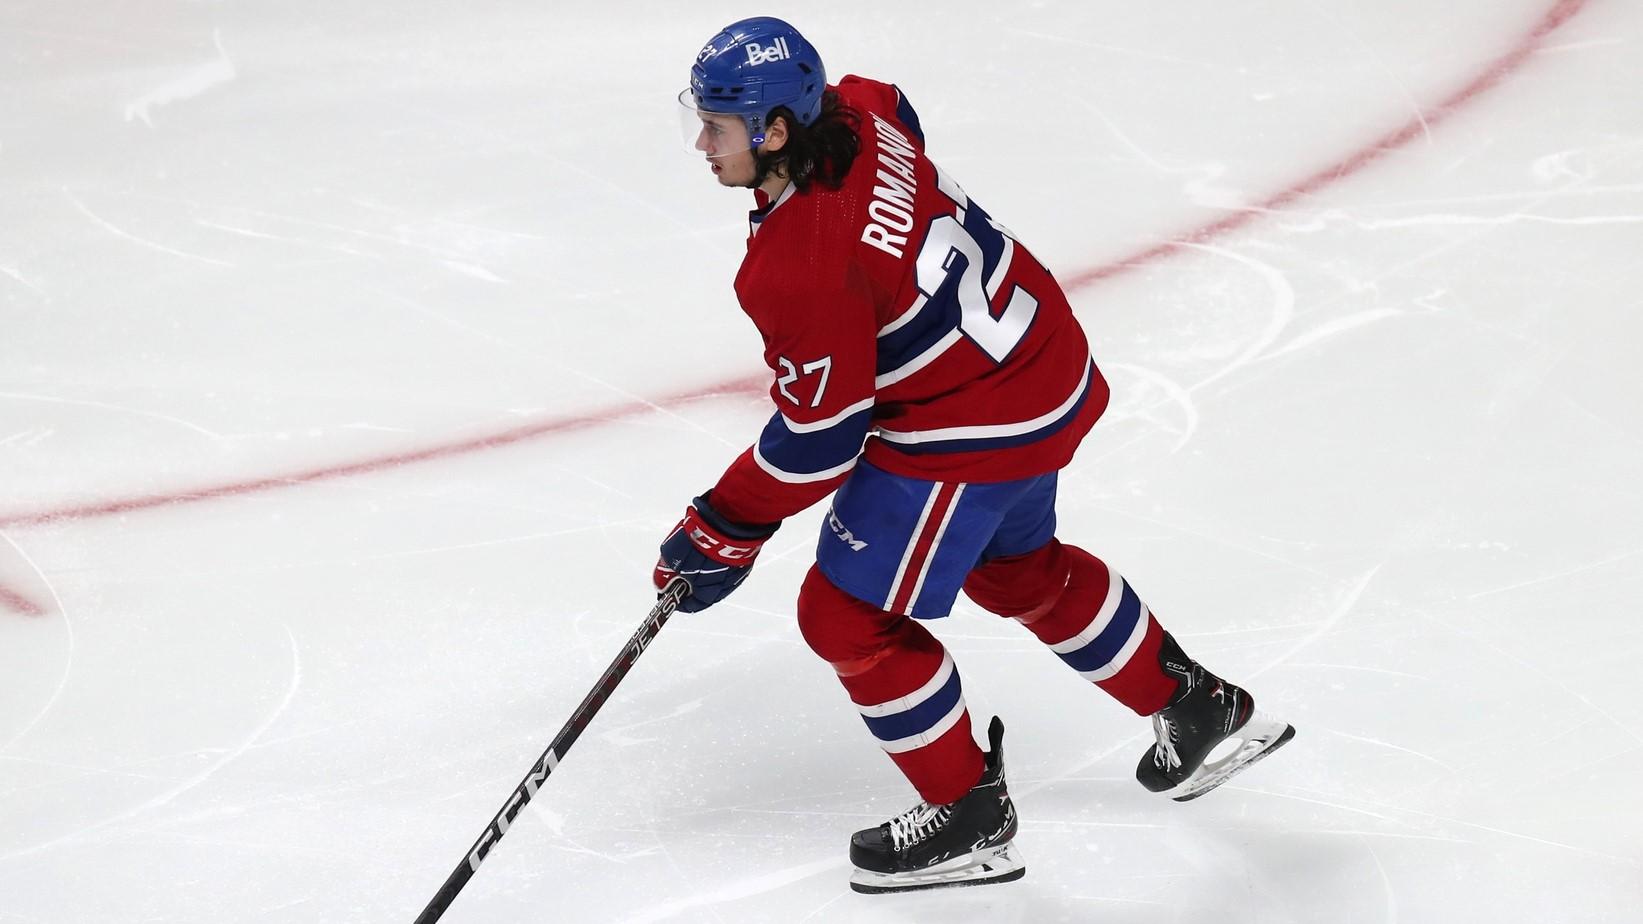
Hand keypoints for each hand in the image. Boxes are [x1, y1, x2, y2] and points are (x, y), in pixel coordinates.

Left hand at [654, 494, 777, 612]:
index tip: (667, 590)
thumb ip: (665, 575)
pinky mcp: (745, 557)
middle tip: (679, 568)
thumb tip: (660, 585)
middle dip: (690, 582)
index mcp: (708, 593)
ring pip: (718, 576)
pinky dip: (718, 559)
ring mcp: (738, 571)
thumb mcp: (671, 558)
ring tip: (694, 553)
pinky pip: (728, 563)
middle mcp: (726, 586)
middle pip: (705, 591)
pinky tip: (710, 546)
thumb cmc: (699, 543)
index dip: (676, 598)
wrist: (728, 521)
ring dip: (705, 569)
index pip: (690, 606)